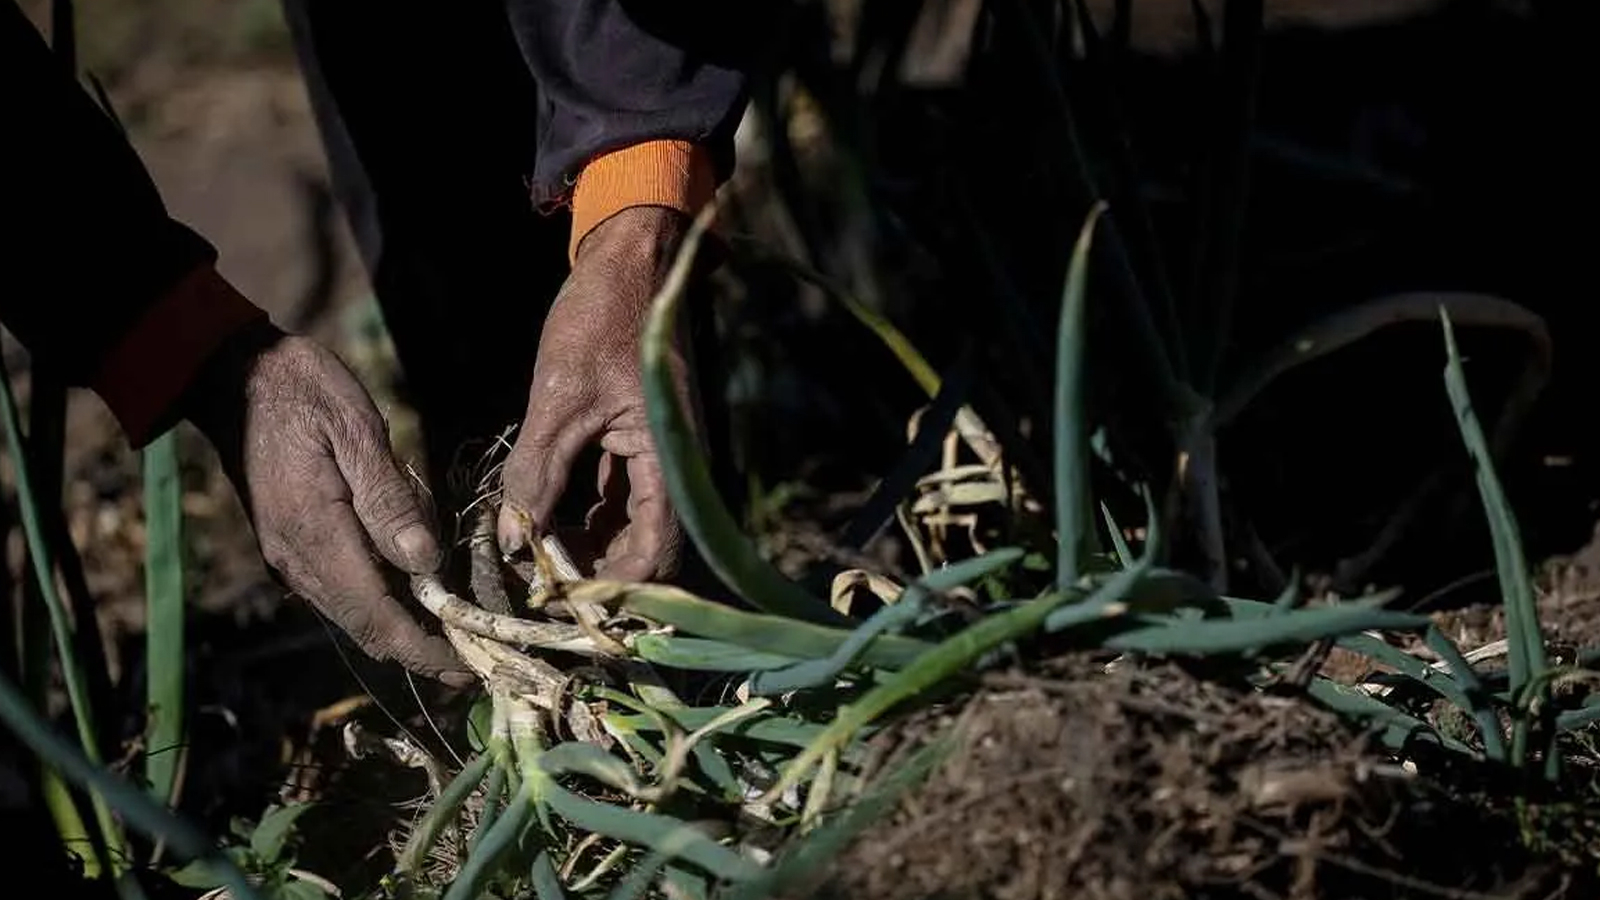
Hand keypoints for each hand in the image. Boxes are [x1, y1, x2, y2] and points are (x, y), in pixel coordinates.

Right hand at [182, 317, 470, 685]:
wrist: (232, 376)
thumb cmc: (303, 392)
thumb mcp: (357, 432)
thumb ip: (390, 501)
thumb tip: (425, 563)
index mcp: (316, 535)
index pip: (376, 616)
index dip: (423, 649)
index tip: (465, 668)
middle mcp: (297, 559)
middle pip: (365, 627)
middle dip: (419, 651)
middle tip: (472, 662)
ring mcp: (288, 555)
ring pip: (352, 614)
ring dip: (400, 630)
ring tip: (453, 635)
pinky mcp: (289, 544)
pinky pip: (340, 591)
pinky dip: (380, 604)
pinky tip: (413, 594)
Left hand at [496, 206, 697, 581]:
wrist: (628, 265)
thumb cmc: (601, 321)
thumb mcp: (560, 398)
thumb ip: (537, 473)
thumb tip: (513, 543)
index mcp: (669, 462)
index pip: (658, 553)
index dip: (615, 588)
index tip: (562, 599)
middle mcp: (672, 471)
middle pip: (643, 551)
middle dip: (593, 575)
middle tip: (535, 584)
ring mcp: (655, 461)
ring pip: (624, 529)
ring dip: (582, 549)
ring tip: (527, 552)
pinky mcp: (634, 449)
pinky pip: (611, 501)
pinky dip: (578, 517)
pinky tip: (538, 519)